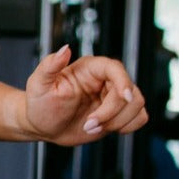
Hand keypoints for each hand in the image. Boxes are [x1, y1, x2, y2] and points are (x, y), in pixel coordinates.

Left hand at [24, 45, 146, 145]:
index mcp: (89, 69)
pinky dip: (128, 126)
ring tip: (91, 127)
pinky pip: (139, 117)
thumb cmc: (39, 103)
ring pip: (137, 105)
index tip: (123, 97)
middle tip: (88, 124)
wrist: (42, 126)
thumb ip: (49, 65)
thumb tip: (65, 49)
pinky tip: (107, 129)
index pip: (115, 68)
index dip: (123, 82)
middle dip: (111, 112)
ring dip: (117, 122)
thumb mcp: (38, 84)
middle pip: (129, 91)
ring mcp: (113, 97)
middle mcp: (104, 81)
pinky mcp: (118, 113)